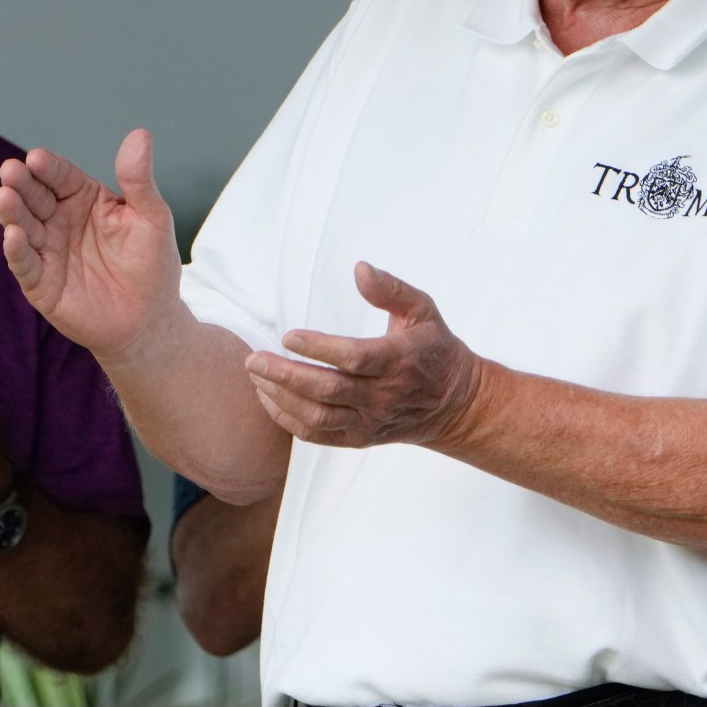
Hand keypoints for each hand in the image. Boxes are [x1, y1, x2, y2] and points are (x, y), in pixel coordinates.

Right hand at [0, 129, 182, 362]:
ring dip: (12, 212)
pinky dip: (17, 250)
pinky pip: (25, 264)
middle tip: (10, 170)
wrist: (150, 320)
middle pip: (35, 196)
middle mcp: (60, 220)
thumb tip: (140, 134)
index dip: (48, 167)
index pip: (61, 175)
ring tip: (5, 197)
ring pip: (23, 226)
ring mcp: (47, 251)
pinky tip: (14, 235)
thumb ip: (139, 179)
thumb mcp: (152, 218)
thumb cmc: (152, 265)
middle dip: (21, 183)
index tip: (36, 157)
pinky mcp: (40, 284)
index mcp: (85, 198)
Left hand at [244, 262, 487, 450]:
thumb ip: (392, 289)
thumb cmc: (433, 349)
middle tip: (253, 360)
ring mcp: (369, 422)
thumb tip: (360, 269)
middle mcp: (382, 397)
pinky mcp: (359, 438)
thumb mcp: (423, 311)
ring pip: (318, 416)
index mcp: (398, 361)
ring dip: (282, 398)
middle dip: (286, 375)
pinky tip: (269, 399)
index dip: (319, 348)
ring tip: (256, 377)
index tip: (289, 336)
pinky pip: (317, 435)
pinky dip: (288, 420)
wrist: (453, 404)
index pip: (354, 358)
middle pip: (328, 390)